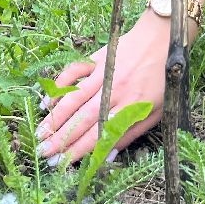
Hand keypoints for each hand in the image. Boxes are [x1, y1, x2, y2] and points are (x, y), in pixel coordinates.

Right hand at [35, 13, 171, 165]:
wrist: (164, 40)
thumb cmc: (162, 80)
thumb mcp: (155, 112)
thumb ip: (130, 133)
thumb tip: (106, 157)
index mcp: (131, 107)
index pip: (100, 134)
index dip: (79, 150)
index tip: (62, 162)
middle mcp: (114, 91)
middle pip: (83, 119)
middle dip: (61, 138)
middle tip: (42, 153)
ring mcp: (104, 73)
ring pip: (74, 98)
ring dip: (55, 117)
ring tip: (40, 133)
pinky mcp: (97, 58)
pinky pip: (74, 71)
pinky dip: (60, 85)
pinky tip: (48, 101)